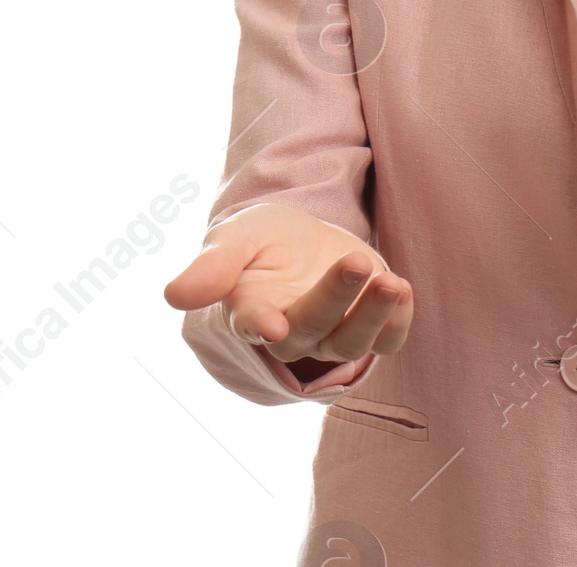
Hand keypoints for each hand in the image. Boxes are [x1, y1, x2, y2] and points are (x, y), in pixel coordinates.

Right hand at [164, 203, 412, 376]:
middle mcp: (292, 330)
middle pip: (312, 328)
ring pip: (351, 341)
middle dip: (336, 298)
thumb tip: (173, 295)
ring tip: (391, 281)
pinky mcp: (368, 323)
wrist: (299, 241)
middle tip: (355, 260)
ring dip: (374, 314)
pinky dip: (397, 322)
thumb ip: (213, 264)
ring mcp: (331, 332)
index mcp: (251, 310)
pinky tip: (403, 291)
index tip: (271, 323)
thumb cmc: (261, 241)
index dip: (260, 325)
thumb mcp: (238, 236)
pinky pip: (386, 340)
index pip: (253, 325)